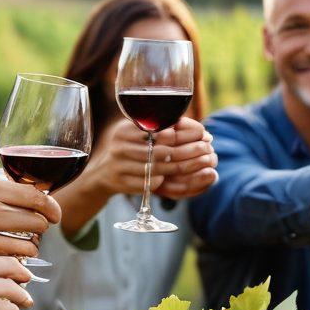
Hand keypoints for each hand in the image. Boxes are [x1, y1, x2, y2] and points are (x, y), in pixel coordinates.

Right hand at [0, 175, 61, 258]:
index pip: (36, 197)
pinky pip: (16, 254)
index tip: (55, 214)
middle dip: (45, 225)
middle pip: (37, 219)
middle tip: (41, 226)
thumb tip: (43, 195)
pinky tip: (19, 250)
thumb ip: (9, 188)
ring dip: (36, 242)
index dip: (52, 207)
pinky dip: (23, 254)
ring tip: (30, 239)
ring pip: (30, 240)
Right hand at [83, 117, 217, 198]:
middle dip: (186, 151)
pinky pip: (147, 183)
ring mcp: (119, 166)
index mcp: (125, 129)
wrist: (103, 173)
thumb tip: (195, 127)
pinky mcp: (122, 183)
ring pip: (156, 168)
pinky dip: (162, 181)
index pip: (158, 130)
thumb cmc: (128, 148)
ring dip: (180, 167)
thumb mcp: (136, 132)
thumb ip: (156, 126)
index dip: (180, 133)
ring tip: (197, 165)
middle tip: (206, 151)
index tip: (200, 134)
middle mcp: (120, 146)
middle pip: (160, 151)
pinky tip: (175, 178)